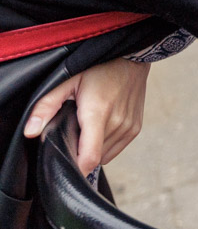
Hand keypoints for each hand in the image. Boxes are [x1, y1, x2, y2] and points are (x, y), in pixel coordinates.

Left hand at [24, 57, 150, 171]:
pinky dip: (106, 144)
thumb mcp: (67, 82)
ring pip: (105, 155)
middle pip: (94, 157)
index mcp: (97, 113)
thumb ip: (46, 106)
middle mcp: (117, 123)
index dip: (75, 169)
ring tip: (90, 125)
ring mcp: (129, 127)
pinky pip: (116, 149)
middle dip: (80, 150)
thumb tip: (30, 131)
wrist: (131, 59)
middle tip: (75, 130)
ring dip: (94, 147)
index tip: (64, 166)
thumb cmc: (99, 68)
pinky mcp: (136, 129)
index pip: (89, 158)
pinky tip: (103, 125)